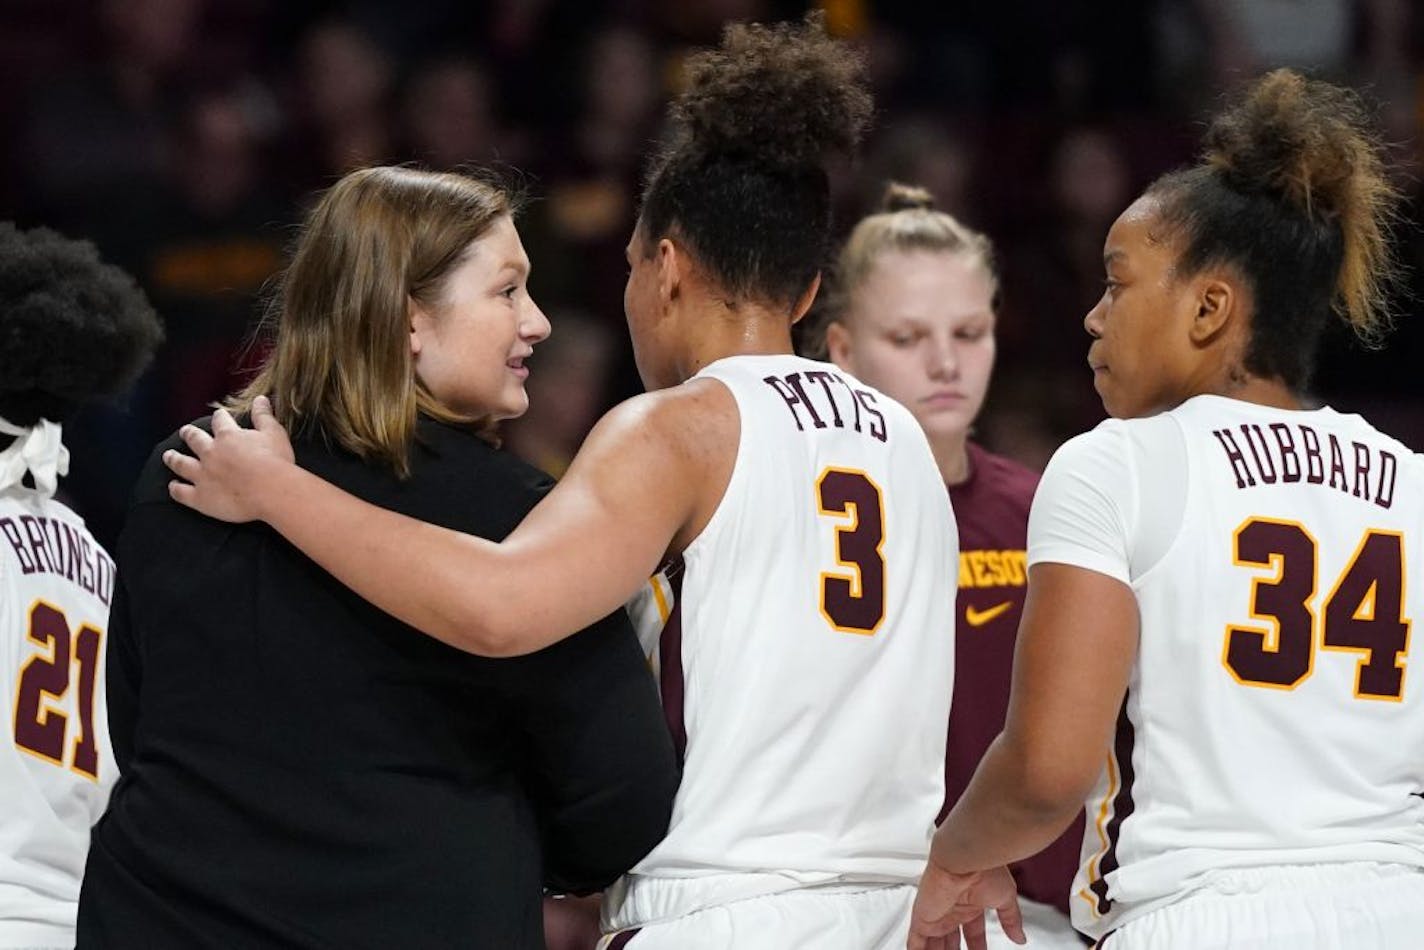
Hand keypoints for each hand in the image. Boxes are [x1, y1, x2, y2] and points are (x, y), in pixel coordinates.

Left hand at [164, 395, 294, 522]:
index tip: (219, 415)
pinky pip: (182, 492)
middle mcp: (210, 453)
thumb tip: (260, 398)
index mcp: (228, 436)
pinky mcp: (200, 497)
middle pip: (194, 439)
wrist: (270, 491)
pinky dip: (175, 489)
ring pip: (181, 464)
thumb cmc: (275, 461)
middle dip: (189, 434)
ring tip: (169, 456)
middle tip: (185, 431)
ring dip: (173, 458)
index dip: (220, 417)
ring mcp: (202, 475)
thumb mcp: (273, 433)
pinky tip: (173, 486)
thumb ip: (263, 415)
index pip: (220, 421)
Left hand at [908, 863, 1023, 949]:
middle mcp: (953, 909)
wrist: (965, 859)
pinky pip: (915, 942)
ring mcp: (937, 914)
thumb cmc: (985, 869)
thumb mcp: (1005, 898)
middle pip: (950, 939)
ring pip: (933, 943)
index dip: (975, 946)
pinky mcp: (922, 919)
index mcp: (971, 904)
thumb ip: (1011, 920)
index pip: (972, 932)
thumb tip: (1020, 937)